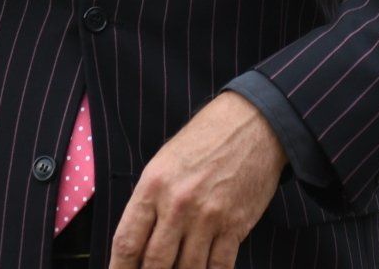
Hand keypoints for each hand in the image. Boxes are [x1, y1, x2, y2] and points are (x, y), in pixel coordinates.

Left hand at [109, 91, 287, 268]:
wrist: (252, 124)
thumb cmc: (204, 140)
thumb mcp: (164, 163)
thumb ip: (149, 202)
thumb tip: (139, 245)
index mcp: (153, 186)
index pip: (127, 242)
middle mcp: (178, 205)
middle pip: (155, 263)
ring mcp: (208, 217)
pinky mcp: (235, 226)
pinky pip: (219, 267)